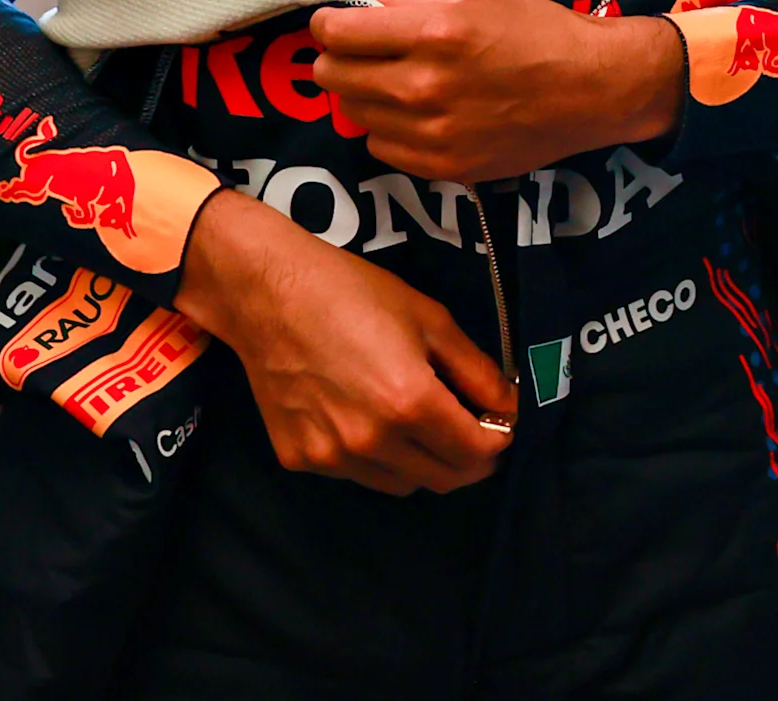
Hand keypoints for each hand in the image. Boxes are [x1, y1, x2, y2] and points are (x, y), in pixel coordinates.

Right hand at [174, 188, 514, 493]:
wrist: (269, 295)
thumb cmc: (355, 295)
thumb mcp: (431, 321)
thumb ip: (476, 371)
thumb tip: (508, 405)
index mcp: (410, 403)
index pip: (476, 452)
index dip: (498, 440)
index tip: (501, 423)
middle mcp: (371, 441)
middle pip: (443, 479)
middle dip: (470, 460)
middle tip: (474, 431)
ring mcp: (331, 457)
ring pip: (401, 483)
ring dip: (424, 463)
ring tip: (422, 425)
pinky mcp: (299, 459)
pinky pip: (357, 474)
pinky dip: (377, 458)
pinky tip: (370, 419)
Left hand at [307, 0, 682, 183]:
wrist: (593, 87)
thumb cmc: (536, 28)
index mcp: (434, 33)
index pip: (336, 32)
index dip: (328, 23)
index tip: (338, 22)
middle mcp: (426, 86)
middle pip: (331, 75)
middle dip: (339, 57)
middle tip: (365, 50)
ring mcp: (432, 133)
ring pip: (352, 113)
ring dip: (366, 93)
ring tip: (401, 79)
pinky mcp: (442, 166)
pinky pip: (380, 145)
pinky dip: (391, 127)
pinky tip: (423, 111)